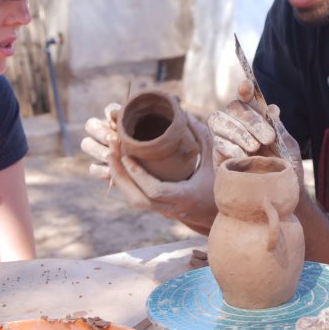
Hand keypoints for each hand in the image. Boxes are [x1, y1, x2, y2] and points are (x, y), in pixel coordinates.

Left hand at [81, 101, 217, 232]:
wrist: (216, 214)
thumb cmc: (217, 186)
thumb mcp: (214, 161)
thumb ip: (201, 139)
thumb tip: (184, 115)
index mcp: (185, 197)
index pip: (156, 191)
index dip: (140, 176)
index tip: (128, 157)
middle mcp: (171, 208)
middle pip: (138, 199)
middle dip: (120, 176)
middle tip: (111, 152)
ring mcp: (163, 211)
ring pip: (134, 201)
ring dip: (119, 179)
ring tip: (111, 155)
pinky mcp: (157, 209)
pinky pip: (136, 199)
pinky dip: (125, 183)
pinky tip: (118, 165)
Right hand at [207, 80, 303, 181]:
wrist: (276, 198)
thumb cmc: (285, 171)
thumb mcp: (288, 148)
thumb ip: (279, 129)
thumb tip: (272, 108)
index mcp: (257, 120)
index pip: (247, 98)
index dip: (245, 90)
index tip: (247, 86)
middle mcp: (239, 126)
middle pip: (232, 107)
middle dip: (249, 119)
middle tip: (267, 138)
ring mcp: (226, 140)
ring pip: (219, 121)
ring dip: (239, 133)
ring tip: (255, 149)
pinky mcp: (217, 157)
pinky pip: (218, 144)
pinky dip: (232, 148)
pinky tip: (244, 158)